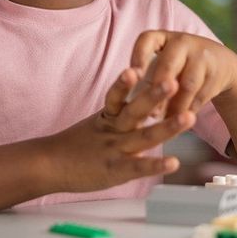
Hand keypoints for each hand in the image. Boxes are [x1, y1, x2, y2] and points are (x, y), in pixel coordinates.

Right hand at [44, 67, 195, 193]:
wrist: (48, 166)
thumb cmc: (73, 146)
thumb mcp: (96, 125)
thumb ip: (117, 114)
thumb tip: (139, 102)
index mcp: (107, 117)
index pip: (116, 95)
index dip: (126, 82)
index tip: (138, 66)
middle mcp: (113, 131)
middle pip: (134, 110)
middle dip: (154, 95)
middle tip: (173, 80)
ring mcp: (115, 150)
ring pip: (143, 137)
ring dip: (167, 127)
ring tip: (189, 117)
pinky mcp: (115, 171)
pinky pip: (138, 167)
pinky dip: (155, 165)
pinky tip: (174, 162)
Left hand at [130, 31, 236, 118]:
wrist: (220, 63)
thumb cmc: (180, 65)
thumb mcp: (165, 62)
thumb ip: (150, 77)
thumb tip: (138, 108)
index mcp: (163, 37)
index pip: (147, 40)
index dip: (138, 56)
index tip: (133, 75)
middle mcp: (182, 42)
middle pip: (167, 65)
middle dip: (158, 90)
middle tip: (151, 113)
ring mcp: (202, 56)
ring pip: (187, 85)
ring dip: (175, 107)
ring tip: (164, 123)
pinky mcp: (216, 72)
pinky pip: (200, 95)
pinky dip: (189, 111)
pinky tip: (181, 121)